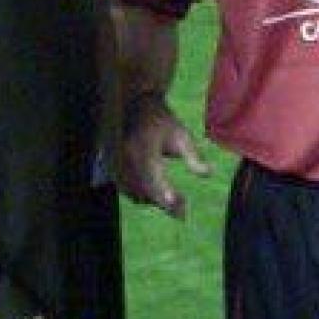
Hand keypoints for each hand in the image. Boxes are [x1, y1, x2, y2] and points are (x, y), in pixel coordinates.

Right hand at [114, 91, 209, 218]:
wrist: (133, 107)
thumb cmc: (161, 121)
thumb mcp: (181, 134)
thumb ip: (193, 155)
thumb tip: (208, 173)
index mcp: (142, 147)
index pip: (152, 175)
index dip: (163, 192)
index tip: (175, 204)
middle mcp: (125, 157)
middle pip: (143, 189)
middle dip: (164, 202)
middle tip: (183, 210)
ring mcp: (114, 164)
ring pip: (133, 193)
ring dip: (153, 201)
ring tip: (175, 202)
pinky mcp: (110, 168)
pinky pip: (126, 189)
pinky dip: (142, 196)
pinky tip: (159, 196)